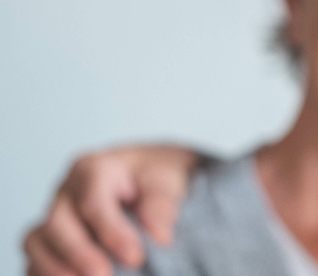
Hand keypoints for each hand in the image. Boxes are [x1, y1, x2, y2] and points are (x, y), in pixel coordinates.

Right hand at [23, 145, 201, 275]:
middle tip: (104, 275)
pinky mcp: (50, 241)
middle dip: (79, 254)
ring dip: (55, 268)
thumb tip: (158, 235)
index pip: (92, 202)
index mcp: (92, 169)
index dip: (111, 232)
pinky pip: (36, 259)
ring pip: (37, 242)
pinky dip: (45, 272)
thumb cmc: (154, 177)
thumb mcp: (165, 180)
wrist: (147, 179)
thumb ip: (161, 204)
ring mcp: (54, 217)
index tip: (135, 257)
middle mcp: (66, 192)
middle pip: (57, 224)